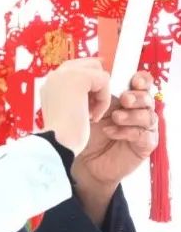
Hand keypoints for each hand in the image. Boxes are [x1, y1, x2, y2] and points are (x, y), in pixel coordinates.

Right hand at [41, 58, 111, 155]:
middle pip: (90, 65)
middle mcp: (54, 75)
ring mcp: (64, 74)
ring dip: (100, 94)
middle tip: (89, 111)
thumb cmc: (63, 136)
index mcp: (50, 84)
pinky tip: (92, 116)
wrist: (56, 145)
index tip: (85, 108)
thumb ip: (76, 94)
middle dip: (97, 87)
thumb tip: (97, 82)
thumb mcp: (68, 110)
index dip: (90, 86)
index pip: (78, 70)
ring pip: (98, 71)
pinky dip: (104, 100)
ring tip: (90, 114)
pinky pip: (104, 80)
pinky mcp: (78, 78)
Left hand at [72, 70, 158, 187]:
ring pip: (148, 115)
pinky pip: (143, 135)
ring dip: (131, 115)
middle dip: (138, 96)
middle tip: (124, 99)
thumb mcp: (86, 107)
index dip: (141, 79)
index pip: (141, 83)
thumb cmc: (85, 133)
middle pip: (149, 97)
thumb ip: (93, 90)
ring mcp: (142, 128)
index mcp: (125, 98)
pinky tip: (111, 132)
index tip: (132, 80)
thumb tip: (93, 70)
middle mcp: (137, 111)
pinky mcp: (144, 145)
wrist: (82, 162)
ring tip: (115, 117)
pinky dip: (127, 131)